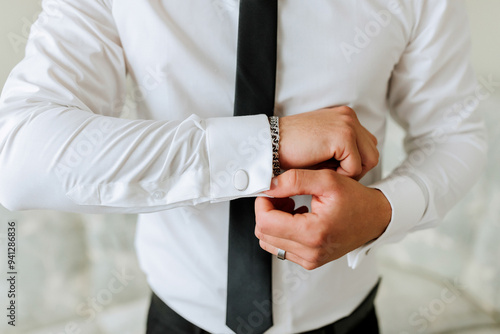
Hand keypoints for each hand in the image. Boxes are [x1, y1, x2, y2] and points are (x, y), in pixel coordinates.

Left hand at [254, 169, 391, 269]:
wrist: (376, 218)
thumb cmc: (356, 200)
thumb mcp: (327, 180)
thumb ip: (294, 180)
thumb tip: (268, 185)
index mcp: (313, 233)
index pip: (265, 222)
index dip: (262, 203)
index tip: (271, 191)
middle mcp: (310, 252)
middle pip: (263, 234)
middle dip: (267, 212)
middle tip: (283, 195)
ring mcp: (310, 259)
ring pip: (269, 242)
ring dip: (273, 222)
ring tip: (291, 205)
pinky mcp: (310, 261)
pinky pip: (282, 248)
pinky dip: (283, 231)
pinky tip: (298, 216)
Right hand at [279, 106, 377, 179]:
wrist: (269, 144)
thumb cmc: (289, 148)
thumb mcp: (320, 145)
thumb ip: (339, 150)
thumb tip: (355, 167)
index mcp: (344, 116)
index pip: (366, 146)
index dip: (353, 164)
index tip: (333, 171)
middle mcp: (348, 117)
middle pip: (371, 153)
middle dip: (355, 169)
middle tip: (333, 176)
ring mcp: (347, 124)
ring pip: (368, 160)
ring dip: (350, 173)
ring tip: (328, 173)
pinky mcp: (343, 136)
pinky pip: (355, 167)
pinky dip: (341, 175)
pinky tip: (322, 171)